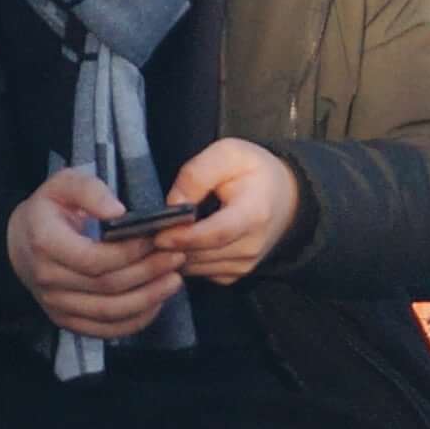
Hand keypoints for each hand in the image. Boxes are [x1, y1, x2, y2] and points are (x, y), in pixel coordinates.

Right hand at [8, 169, 185, 338]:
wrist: (17, 243)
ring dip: (148, 299)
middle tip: (176, 258)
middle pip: (107, 287)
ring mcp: (56, 304)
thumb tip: (119, 212)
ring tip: (174, 280)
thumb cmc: (48, 210)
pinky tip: (156, 302)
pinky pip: (106, 330)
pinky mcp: (66, 320)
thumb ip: (90, 190)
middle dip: (148, 273)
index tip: (155, 239)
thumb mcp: (63, 184)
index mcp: (46, 243)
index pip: (94, 259)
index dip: (130, 253)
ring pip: (110, 312)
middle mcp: (48, 279)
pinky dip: (135, 320)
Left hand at [159, 138, 299, 283]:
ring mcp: (244, 265)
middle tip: (143, 232)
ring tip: (158, 234)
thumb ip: (197, 174)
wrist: (287, 198)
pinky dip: (185, 261)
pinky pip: (201, 273)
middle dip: (170, 246)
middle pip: (202, 254)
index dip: (185, 236)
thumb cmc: (254, 172)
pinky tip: (178, 242)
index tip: (157, 234)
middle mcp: (251, 247)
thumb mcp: (228, 154)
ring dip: (174, 255)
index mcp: (253, 214)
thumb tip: (171, 205)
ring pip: (197, 267)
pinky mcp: (235, 274)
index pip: (216, 233)